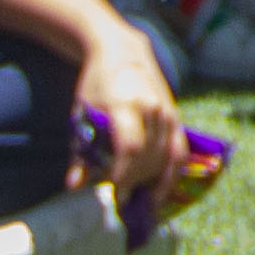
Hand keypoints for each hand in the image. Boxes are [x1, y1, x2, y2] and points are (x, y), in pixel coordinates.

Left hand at [68, 16, 180, 207]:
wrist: (123, 53)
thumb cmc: (95, 86)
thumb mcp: (81, 115)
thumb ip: (80, 152)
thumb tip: (74, 186)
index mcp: (125, 105)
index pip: (130, 147)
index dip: (124, 175)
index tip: (114, 196)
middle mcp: (152, 108)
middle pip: (148, 156)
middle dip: (135, 182)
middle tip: (121, 201)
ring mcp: (168, 111)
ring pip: (165, 156)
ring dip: (152, 181)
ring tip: (139, 200)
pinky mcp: (176, 116)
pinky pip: (180, 150)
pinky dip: (173, 173)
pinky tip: (163, 192)